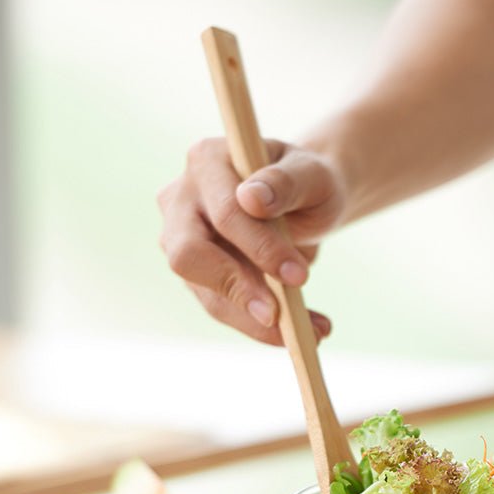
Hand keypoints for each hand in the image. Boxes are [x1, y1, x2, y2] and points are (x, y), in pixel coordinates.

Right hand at [157, 138, 346, 344]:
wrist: (307, 201)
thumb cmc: (308, 182)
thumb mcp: (312, 175)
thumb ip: (287, 182)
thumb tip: (252, 200)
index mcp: (207, 161)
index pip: (224, 213)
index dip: (260, 248)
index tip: (300, 276)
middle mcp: (182, 199)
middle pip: (189, 255)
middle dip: (239, 291)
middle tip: (281, 317)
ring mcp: (181, 239)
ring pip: (206, 293)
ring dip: (256, 321)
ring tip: (312, 332)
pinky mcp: (197, 275)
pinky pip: (223, 308)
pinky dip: (261, 326)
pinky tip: (304, 330)